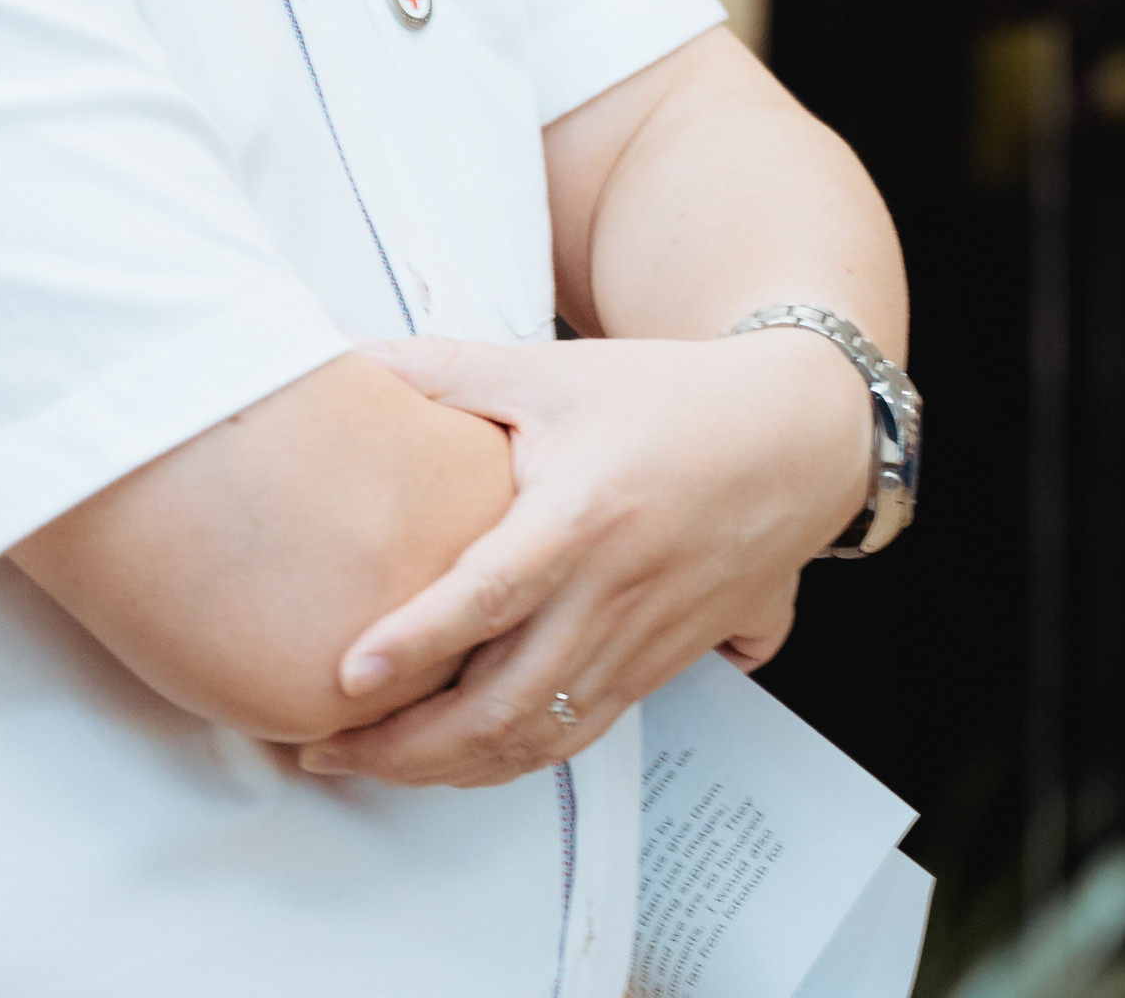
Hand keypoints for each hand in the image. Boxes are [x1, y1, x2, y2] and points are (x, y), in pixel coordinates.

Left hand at [294, 330, 875, 787]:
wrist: (801, 433)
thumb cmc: (676, 396)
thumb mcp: (556, 369)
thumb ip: (446, 370)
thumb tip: (345, 356)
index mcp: (589, 509)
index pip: (495, 591)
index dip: (418, 640)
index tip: (347, 676)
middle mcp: (621, 588)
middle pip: (508, 699)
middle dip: (406, 744)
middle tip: (324, 745)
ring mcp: (647, 639)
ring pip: (539, 737)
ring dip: (448, 768)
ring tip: (371, 762)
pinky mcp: (663, 667)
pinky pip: (577, 739)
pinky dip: (507, 763)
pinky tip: (453, 758)